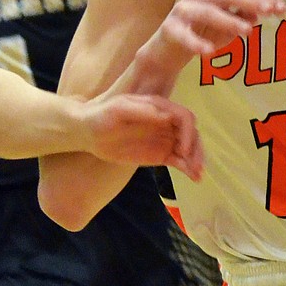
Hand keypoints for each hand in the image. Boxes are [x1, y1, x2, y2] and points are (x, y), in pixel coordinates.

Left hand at [82, 93, 205, 179]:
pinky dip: (188, 168)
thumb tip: (165, 116)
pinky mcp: (159, 154)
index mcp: (159, 108)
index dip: (188, 132)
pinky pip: (179, 161)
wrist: (88, 133)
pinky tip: (193, 177)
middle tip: (196, 166)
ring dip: (195, 160)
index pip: (183, 117)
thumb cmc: (100, 116)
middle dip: (196, 149)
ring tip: (197, 175)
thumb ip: (142, 111)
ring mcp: (164, 139)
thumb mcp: (118, 109)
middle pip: (191, 133)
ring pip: (188, 148)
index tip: (182, 149)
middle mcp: (165, 122)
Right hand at [128, 0, 285, 97]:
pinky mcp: (170, 28)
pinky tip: (209, 52)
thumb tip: (259, 13)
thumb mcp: (228, 26)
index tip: (281, 8)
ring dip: (228, 20)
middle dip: (250, 1)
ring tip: (247, 32)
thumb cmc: (202, 33)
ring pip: (207, 11)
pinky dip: (196, 43)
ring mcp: (182, 10)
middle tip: (269, 10)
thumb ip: (244, 17)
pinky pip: (184, 35)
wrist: (168, 50)